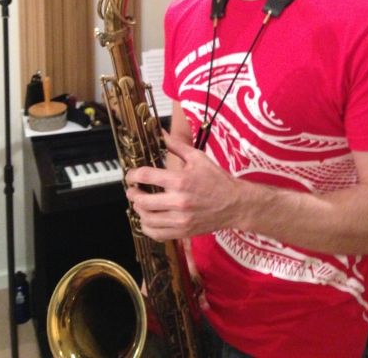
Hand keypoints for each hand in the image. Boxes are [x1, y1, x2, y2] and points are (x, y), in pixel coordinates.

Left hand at [125, 132, 242, 240]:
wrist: (235, 204)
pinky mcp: (183, 232)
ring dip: (138, 210)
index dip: (133, 175)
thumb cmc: (217, 179)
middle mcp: (178, 201)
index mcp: (180, 180)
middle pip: (142, 200)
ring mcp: (180, 219)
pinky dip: (147, 227)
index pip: (146, 176)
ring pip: (146, 219)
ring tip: (140, 203)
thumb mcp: (198, 157)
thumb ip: (176, 145)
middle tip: (133, 189)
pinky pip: (157, 234)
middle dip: (132, 194)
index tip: (131, 175)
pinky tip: (149, 218)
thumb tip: (159, 132)